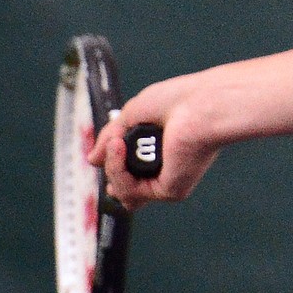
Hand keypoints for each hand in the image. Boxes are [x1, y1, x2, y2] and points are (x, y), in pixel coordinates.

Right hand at [88, 76, 219, 210]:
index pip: (136, 175)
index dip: (117, 173)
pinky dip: (118, 170)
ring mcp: (169, 181)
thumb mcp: (133, 114)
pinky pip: (130, 190)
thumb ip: (111, 138)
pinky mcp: (170, 190)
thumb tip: (92, 159)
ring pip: (123, 192)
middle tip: (115, 144)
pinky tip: (120, 148)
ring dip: (112, 167)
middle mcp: (169, 169)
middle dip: (113, 171)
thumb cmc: (178, 101)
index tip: (106, 156)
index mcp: (165, 151)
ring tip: (118, 141)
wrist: (200, 104)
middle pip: (127, 190)